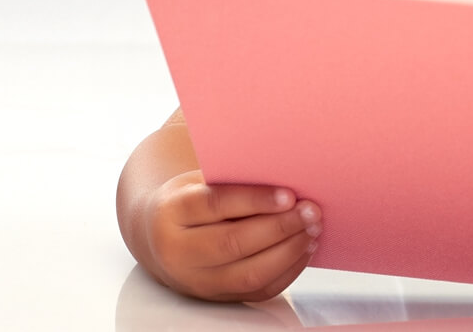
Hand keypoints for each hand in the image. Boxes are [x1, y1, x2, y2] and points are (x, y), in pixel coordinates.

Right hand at [137, 170, 321, 301]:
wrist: (160, 237)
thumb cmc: (191, 201)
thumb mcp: (200, 180)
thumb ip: (233, 180)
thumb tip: (286, 174)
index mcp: (171, 212)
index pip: (215, 205)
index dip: (254, 200)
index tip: (289, 195)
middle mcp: (177, 251)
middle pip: (233, 244)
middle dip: (279, 228)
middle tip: (310, 211)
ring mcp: (196, 280)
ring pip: (248, 274)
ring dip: (288, 252)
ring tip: (312, 229)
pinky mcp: (216, 297)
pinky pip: (258, 291)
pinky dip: (287, 271)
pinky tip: (304, 249)